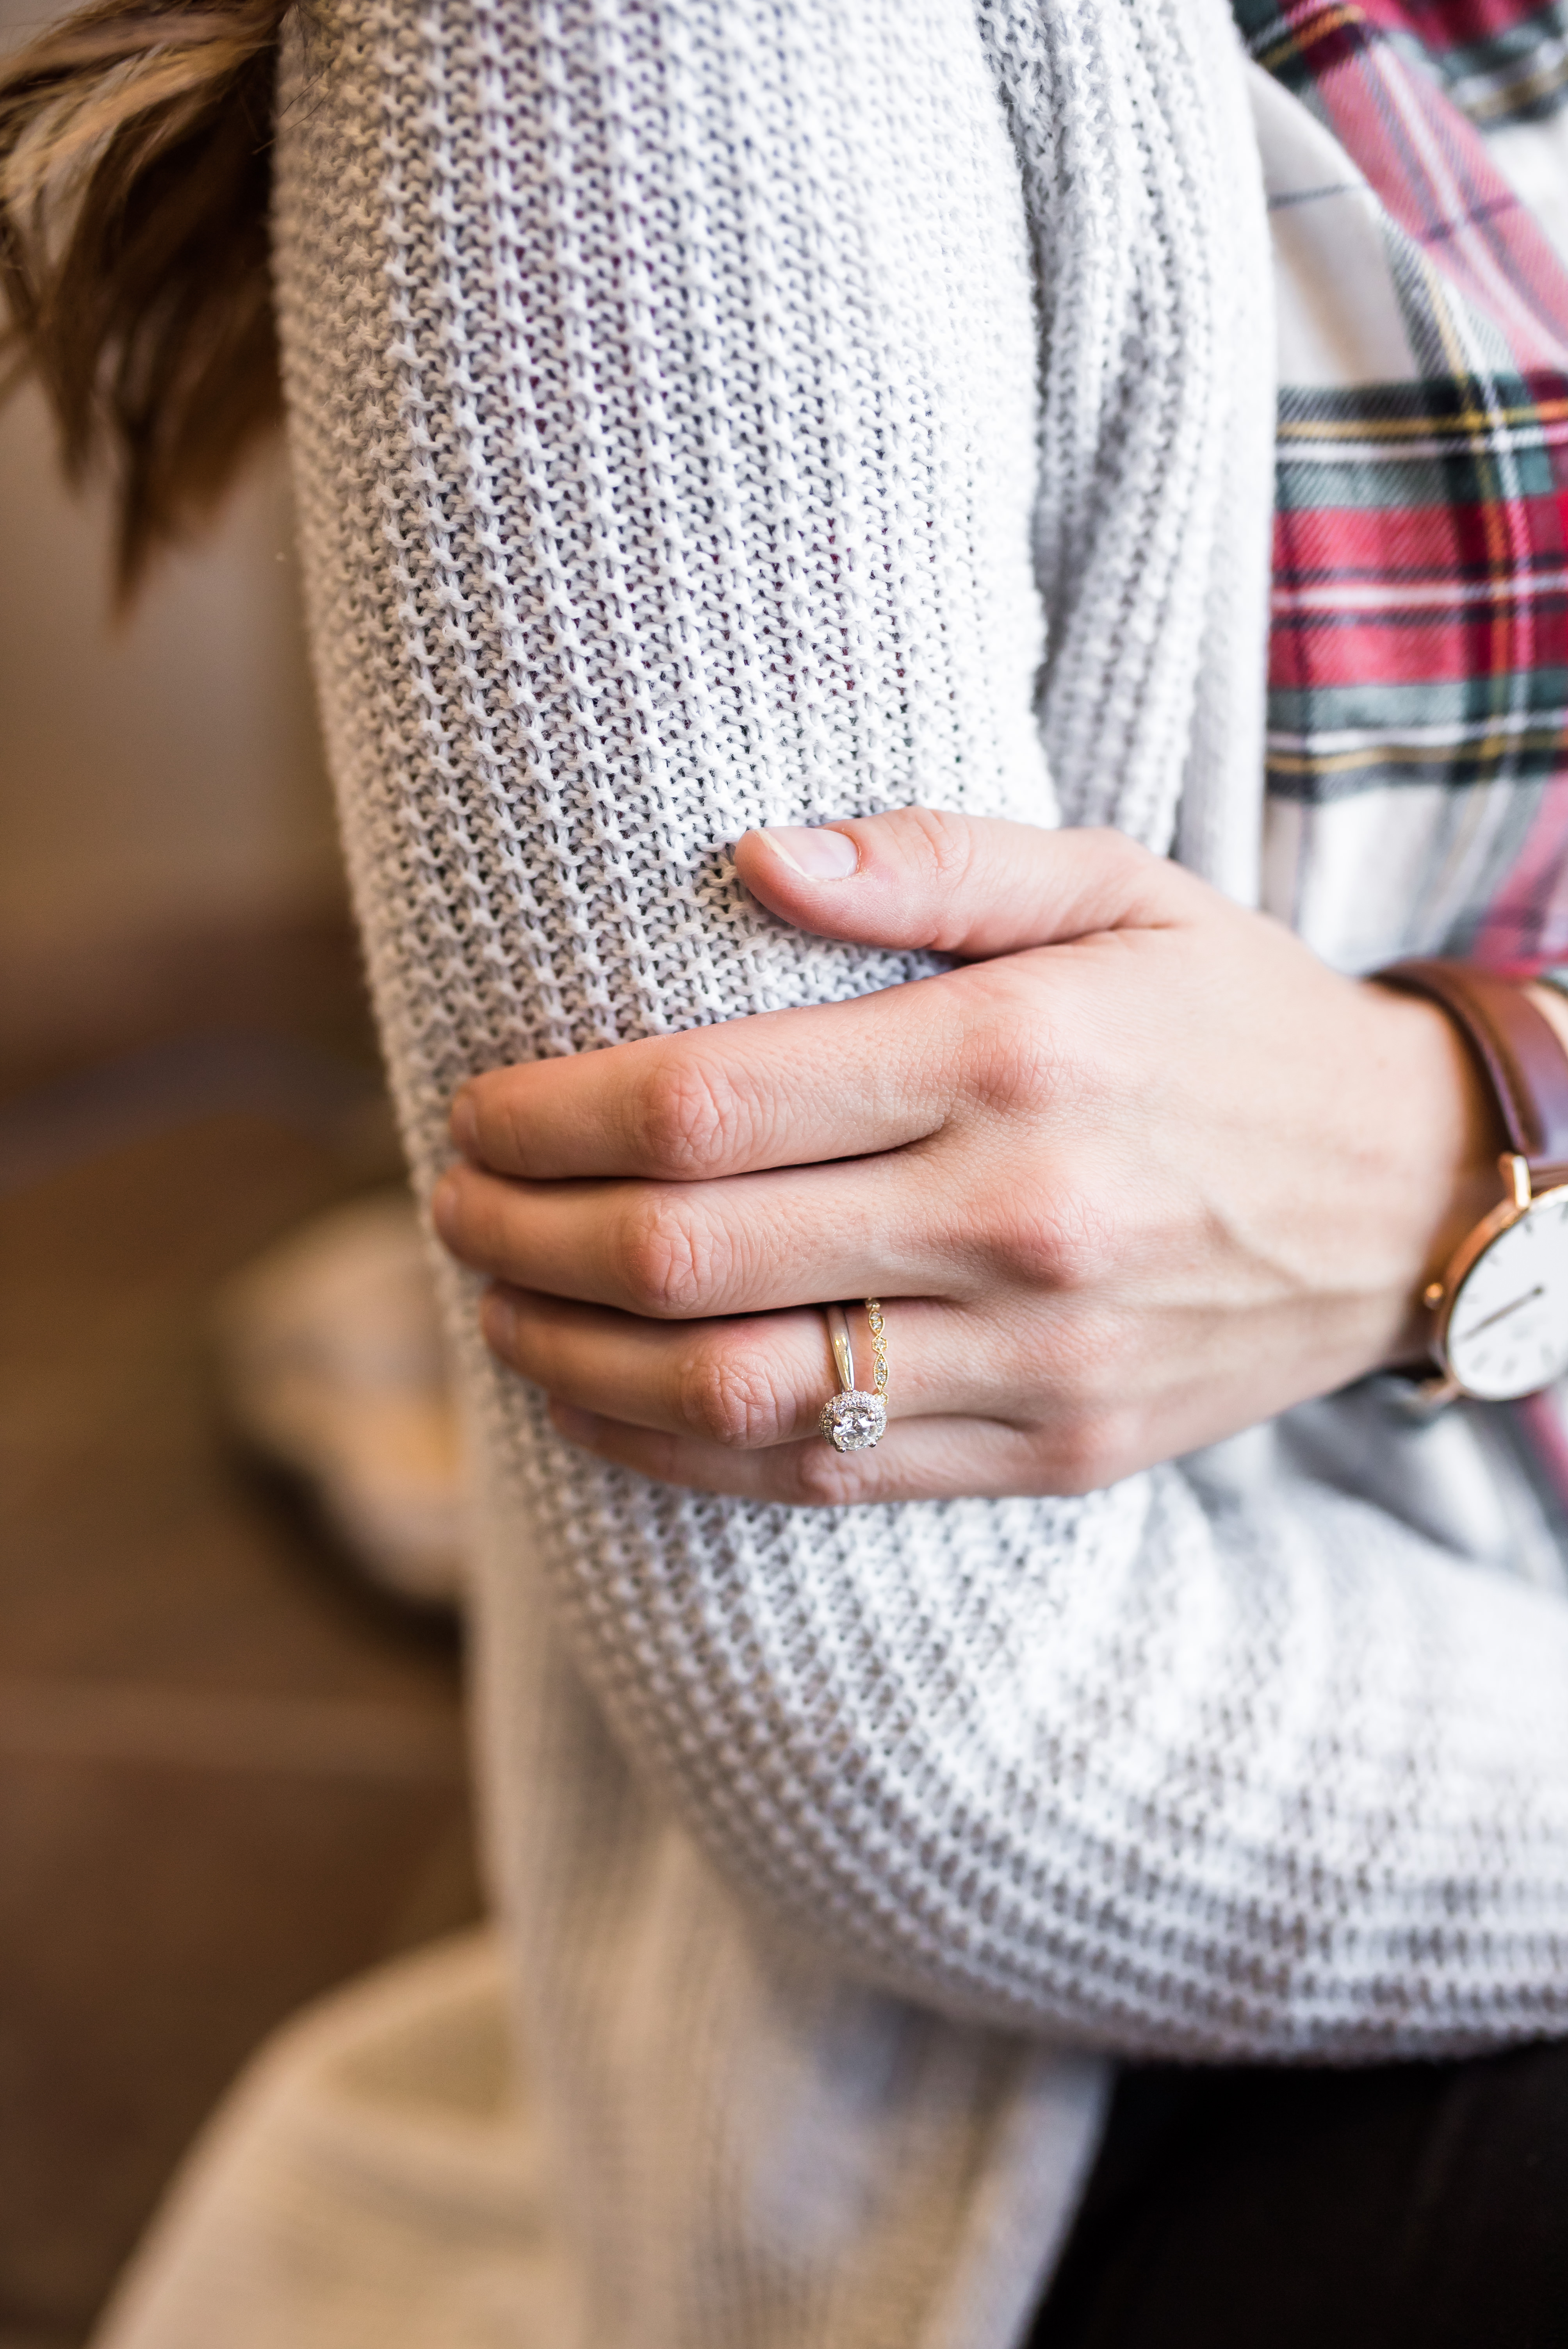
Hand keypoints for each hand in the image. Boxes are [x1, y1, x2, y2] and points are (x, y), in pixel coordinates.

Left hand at [431, 810, 1500, 1502]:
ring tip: (498, 1308)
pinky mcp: (1052, 1453)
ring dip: (575, 1361)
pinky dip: (684, 1451)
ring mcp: (1036, 1359)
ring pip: (736, 1393)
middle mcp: (1017, 1219)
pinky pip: (827, 1477)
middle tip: (454, 1205)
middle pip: (691, 1256)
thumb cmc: (1233, 1019)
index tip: (479, 1109)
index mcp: (1013, 1059)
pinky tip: (605, 1408)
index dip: (552, 1117)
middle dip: (527, 1235)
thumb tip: (749, 858)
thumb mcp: (1120, 884)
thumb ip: (938, 861)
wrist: (1404, 1197)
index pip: (708, 1104)